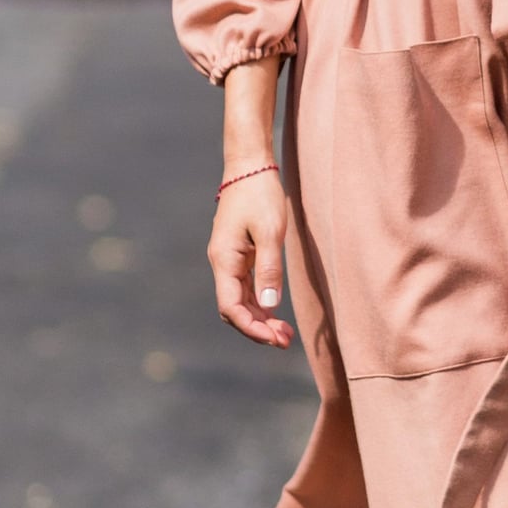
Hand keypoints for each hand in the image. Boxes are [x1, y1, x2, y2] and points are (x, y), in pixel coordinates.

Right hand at [207, 169, 293, 348]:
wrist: (250, 166)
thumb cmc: (260, 194)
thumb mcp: (269, 231)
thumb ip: (269, 269)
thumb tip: (268, 306)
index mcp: (224, 260)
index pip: (231, 307)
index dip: (251, 328)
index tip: (274, 339)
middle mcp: (222, 263)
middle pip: (234, 308)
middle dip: (257, 328)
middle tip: (285, 341)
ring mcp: (229, 260)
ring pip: (240, 300)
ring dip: (260, 318)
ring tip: (285, 333)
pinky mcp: (239, 254)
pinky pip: (246, 287)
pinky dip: (259, 303)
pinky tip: (275, 312)